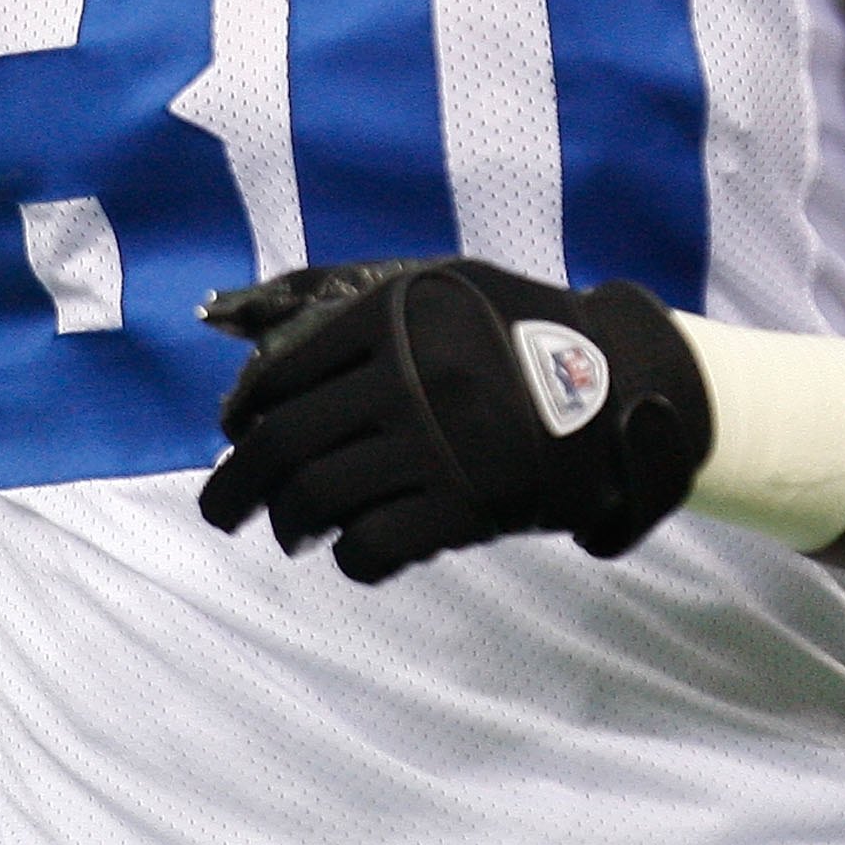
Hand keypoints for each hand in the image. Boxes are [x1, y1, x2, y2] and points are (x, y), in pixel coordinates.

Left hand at [199, 258, 710, 581]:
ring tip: (291, 532)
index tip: (234, 434)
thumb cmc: (515, 331)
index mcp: (396, 314)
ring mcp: (440, 442)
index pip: (282, 373)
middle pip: (284, 443)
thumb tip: (230, 318)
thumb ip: (340, 296)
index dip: (242, 414)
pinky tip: (354, 550)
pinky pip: (372, 546)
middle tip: (221, 510)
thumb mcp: (436, 287)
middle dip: (235, 486)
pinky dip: (350, 557)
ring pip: (318, 498)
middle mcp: (411, 374)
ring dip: (288, 525)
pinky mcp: (468, 505)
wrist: (624, 384)